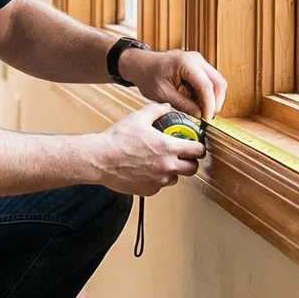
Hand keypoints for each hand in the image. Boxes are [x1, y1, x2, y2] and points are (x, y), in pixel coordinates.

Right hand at [91, 103, 206, 193]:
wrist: (100, 159)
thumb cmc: (117, 140)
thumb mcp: (138, 118)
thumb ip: (156, 110)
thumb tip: (166, 107)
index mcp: (168, 148)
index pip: (198, 151)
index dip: (199, 148)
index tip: (196, 146)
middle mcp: (167, 166)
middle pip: (193, 169)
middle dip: (189, 162)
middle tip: (182, 156)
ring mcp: (159, 181)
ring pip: (176, 178)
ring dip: (173, 171)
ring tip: (160, 162)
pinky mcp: (149, 190)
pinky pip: (159, 185)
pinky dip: (157, 179)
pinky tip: (146, 170)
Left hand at [121, 47, 226, 119]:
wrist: (140, 64)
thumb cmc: (147, 76)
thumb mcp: (162, 94)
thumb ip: (183, 105)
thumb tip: (200, 115)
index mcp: (185, 63)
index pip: (206, 85)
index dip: (209, 104)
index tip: (207, 119)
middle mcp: (196, 59)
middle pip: (218, 82)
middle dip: (216, 102)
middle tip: (208, 117)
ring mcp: (198, 61)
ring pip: (216, 81)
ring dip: (212, 98)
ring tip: (202, 111)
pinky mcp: (198, 66)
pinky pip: (209, 80)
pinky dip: (207, 93)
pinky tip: (197, 103)